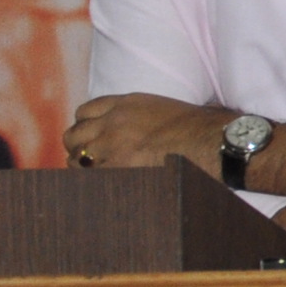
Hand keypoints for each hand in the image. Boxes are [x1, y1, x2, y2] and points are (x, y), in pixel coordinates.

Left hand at [64, 91, 229, 171]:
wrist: (211, 141)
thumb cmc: (202, 128)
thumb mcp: (167, 109)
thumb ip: (145, 115)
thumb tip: (150, 129)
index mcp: (127, 103)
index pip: (86, 111)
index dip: (85, 126)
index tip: (92, 136)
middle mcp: (113, 121)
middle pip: (74, 134)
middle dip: (78, 146)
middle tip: (89, 157)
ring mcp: (112, 144)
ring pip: (76, 156)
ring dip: (82, 165)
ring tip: (95, 173)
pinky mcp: (116, 166)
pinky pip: (87, 174)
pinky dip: (90, 179)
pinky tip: (101, 183)